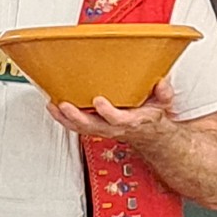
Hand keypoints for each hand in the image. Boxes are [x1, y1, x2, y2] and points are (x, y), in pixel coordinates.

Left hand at [47, 78, 175, 144]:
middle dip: (77, 117)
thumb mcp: (164, 103)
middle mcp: (114, 128)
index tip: (99, 101)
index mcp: (131, 121)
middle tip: (65, 106)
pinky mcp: (93, 127)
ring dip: (65, 118)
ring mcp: (102, 129)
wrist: (147, 132)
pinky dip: (63, 118)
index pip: (119, 120)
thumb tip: (161, 83)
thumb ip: (164, 93)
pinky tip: (53, 107)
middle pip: (93, 127)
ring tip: (53, 105)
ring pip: (81, 128)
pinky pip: (76, 126)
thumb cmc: (150, 115)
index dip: (108, 113)